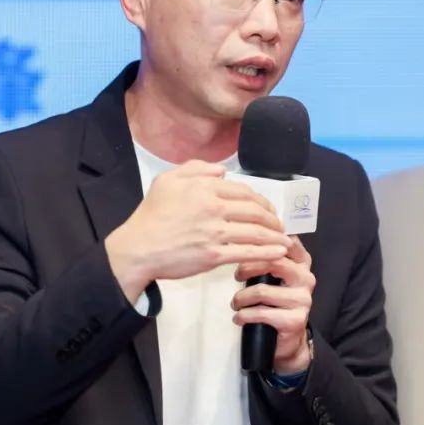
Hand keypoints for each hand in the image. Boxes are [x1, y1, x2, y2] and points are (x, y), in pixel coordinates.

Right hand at [105, 160, 291, 302]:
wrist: (138, 248)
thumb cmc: (150, 215)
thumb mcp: (167, 180)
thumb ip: (195, 169)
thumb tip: (222, 171)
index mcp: (204, 188)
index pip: (243, 191)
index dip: (261, 200)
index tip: (267, 208)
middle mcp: (213, 208)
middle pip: (255, 211)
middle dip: (273, 218)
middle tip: (280, 225)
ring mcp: (215, 233)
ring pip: (255, 232)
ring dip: (275, 236)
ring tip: (285, 240)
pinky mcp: (214, 255)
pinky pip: (247, 252)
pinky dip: (267, 253)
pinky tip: (278, 253)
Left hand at [231, 235, 315, 373]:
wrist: (288, 339)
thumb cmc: (274, 301)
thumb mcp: (273, 275)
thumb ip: (266, 256)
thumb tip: (242, 236)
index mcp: (302, 262)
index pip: (284, 242)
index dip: (262, 240)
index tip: (244, 244)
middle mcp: (306, 278)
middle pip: (273, 262)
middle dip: (247, 267)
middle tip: (236, 276)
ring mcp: (303, 299)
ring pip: (262, 290)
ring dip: (241, 298)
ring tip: (236, 303)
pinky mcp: (295, 319)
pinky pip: (261, 313)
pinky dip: (244, 315)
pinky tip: (239, 318)